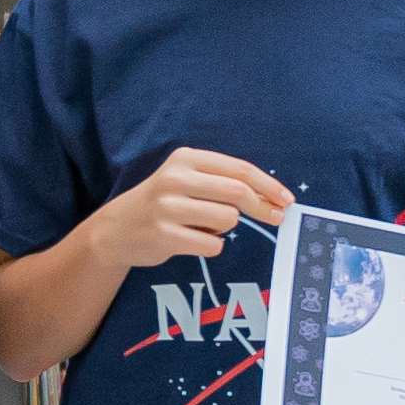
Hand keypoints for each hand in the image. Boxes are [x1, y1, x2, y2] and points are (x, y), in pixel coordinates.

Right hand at [91, 146, 289, 272]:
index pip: (239, 169)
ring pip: (227, 220)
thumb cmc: (162, 203)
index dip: (268, 185)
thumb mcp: (186, 180)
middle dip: (262, 208)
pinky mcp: (165, 235)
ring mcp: (168, 207)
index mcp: (186, 158)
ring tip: (203, 226)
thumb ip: (222, 182)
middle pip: (237, 193)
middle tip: (276, 218)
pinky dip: (210, 245)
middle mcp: (176, 178)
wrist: (117, 229)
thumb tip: (270, 197)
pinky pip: (212, 244)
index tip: (286, 199)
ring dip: (224, 227)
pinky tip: (192, 240)